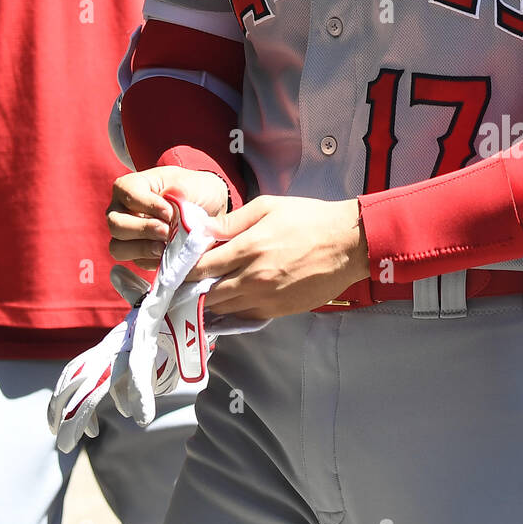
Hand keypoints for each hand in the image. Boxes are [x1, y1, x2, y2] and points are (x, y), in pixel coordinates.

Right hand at [108, 165, 229, 265]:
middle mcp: (122, 211)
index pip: (127, 193)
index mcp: (132, 186)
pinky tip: (169, 254)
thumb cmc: (195, 191)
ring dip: (143, 248)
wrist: (210, 210)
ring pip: (118, 248)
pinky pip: (138, 263)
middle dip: (143, 229)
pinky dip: (153, 261)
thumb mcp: (189, 184)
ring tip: (165, 247)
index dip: (147, 204)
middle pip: (116, 224)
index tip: (169, 211)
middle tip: (167, 231)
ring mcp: (128, 236)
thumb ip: (177, 195)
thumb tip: (168, 215)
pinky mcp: (139, 255)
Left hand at [188, 195, 369, 319]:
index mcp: (249, 248)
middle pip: (209, 294)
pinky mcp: (280, 311)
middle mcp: (254, 278)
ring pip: (226, 310)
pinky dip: (233, 312)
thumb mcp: (267, 207)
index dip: (184, 270)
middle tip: (184, 285)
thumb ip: (231, 221)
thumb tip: (202, 229)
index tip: (175, 269)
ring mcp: (268, 299)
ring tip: (202, 294)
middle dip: (193, 290)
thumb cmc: (308, 219)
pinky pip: (246, 317)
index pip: (203, 267)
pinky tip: (228, 303)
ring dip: (211, 303)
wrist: (347, 244)